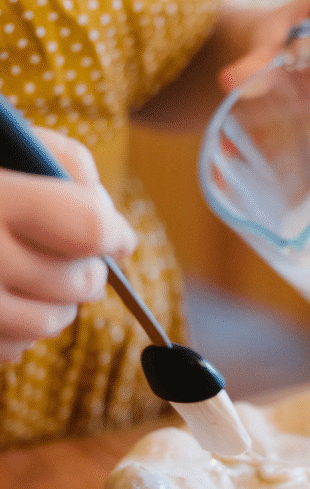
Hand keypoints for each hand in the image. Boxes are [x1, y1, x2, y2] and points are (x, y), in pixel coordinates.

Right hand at [0, 129, 136, 361]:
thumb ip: (64, 165)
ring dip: (60, 304)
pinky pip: (13, 347)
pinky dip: (19, 329)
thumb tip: (116, 231)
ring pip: (51, 322)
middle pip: (78, 281)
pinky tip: (3, 299)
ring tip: (45, 280)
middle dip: (89, 270)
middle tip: (78, 259)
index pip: (88, 225)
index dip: (115, 233)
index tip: (120, 239)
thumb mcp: (6, 142)